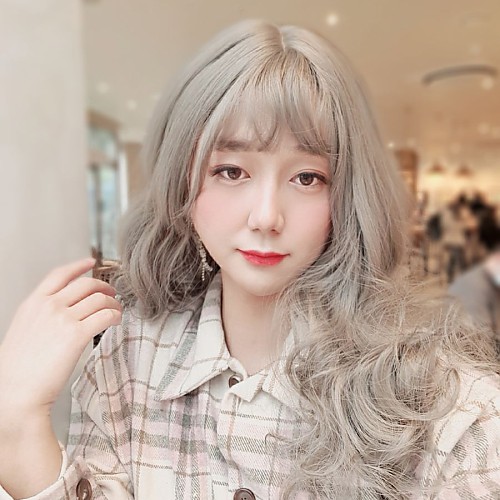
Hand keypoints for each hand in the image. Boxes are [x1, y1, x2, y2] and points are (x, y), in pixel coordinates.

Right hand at [0, 258, 121, 418]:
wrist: (15, 393)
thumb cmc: (18, 370)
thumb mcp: (24, 330)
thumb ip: (42, 316)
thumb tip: (61, 314)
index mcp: (33, 303)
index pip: (59, 275)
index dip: (79, 266)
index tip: (91, 262)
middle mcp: (48, 306)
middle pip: (86, 284)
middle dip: (104, 287)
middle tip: (112, 294)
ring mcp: (63, 318)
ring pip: (99, 299)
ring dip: (113, 304)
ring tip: (116, 311)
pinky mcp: (76, 335)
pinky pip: (106, 316)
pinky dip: (116, 316)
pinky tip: (116, 321)